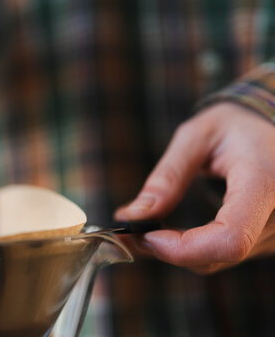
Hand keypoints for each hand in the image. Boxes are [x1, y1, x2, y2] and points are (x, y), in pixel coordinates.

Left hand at [115, 103, 274, 273]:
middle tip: (128, 229)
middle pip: (217, 255)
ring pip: (216, 260)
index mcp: (264, 182)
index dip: (183, 248)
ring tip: (146, 224)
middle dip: (167, 249)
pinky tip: (170, 231)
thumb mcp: (196, 137)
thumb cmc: (235, 127)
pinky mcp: (266, 242)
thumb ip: (168, 176)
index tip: (145, 234)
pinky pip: (221, 256)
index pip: (229, 238)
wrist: (272, 131)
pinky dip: (191, 248)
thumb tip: (134, 215)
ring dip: (175, 250)